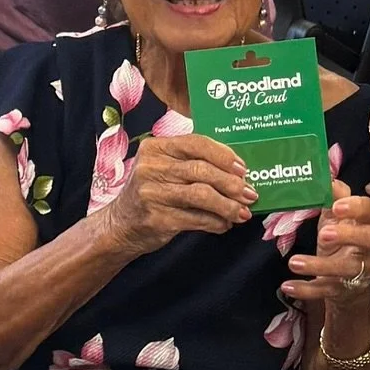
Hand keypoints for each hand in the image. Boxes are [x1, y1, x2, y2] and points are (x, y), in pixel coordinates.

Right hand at [95, 134, 255, 257]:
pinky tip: (224, 224)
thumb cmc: (151, 193)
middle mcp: (151, 168)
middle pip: (202, 170)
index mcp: (155, 148)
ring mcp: (152, 193)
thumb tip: (237, 173)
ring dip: (228, 205)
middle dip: (231, 183)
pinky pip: (196, 219)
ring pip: (202, 195)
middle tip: (250, 193)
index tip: (243, 168)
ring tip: (242, 212)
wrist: (119, 226)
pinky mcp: (157, 218)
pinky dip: (215, 222)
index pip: (196, 143)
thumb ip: (191, 163)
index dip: (224, 155)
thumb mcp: (163, 169)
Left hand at [281, 180, 369, 305]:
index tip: (337, 206)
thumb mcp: (337, 216)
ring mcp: (362, 270)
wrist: (347, 278)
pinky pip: (327, 290)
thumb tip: (327, 177)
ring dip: (320, 265)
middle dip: (348, 235)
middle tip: (324, 233)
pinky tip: (287, 285)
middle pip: (369, 240)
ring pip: (346, 268)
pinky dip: (307, 289)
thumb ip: (334, 196)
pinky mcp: (346, 289)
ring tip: (294, 262)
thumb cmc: (343, 237)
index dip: (357, 208)